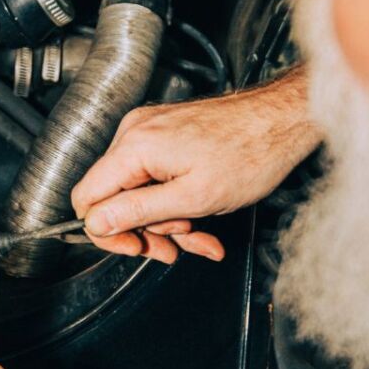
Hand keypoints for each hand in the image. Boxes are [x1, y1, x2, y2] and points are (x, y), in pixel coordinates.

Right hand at [72, 67, 318, 262]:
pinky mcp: (164, 135)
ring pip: (137, 191)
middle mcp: (135, 134)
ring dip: (165, 220)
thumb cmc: (250, 153)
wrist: (281, 121)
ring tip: (199, 233)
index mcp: (135, 147)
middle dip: (145, 228)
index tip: (136, 247)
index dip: (106, 230)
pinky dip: (173, 201)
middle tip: (175, 246)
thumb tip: (96, 223)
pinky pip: (154, 177)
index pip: (87, 196)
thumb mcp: (192, 198)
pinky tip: (199, 216)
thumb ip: (138, 211)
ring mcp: (149, 132)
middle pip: (113, 197)